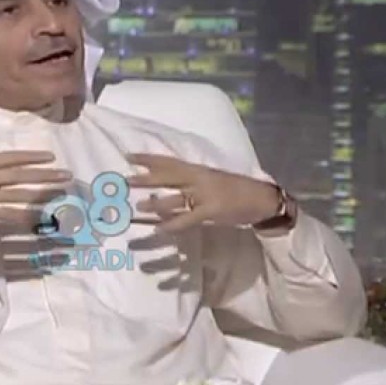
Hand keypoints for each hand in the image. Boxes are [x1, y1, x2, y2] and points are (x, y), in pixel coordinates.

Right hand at [0, 141, 71, 241]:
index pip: (11, 157)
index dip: (32, 157)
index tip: (50, 157)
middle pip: (22, 174)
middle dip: (46, 175)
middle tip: (67, 175)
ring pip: (20, 193)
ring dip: (43, 194)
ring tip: (61, 194)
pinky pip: (8, 215)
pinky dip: (25, 217)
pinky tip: (39, 220)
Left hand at [126, 153, 278, 233]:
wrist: (261, 198)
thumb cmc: (234, 190)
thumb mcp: (209, 182)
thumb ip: (188, 185)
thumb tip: (162, 193)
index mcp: (198, 170)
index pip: (169, 161)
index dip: (149, 158)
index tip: (129, 156)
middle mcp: (199, 178)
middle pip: (168, 176)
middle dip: (146, 177)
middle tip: (124, 179)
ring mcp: (206, 194)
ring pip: (176, 197)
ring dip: (156, 203)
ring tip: (138, 207)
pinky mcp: (212, 210)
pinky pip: (188, 217)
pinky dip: (173, 223)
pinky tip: (161, 229)